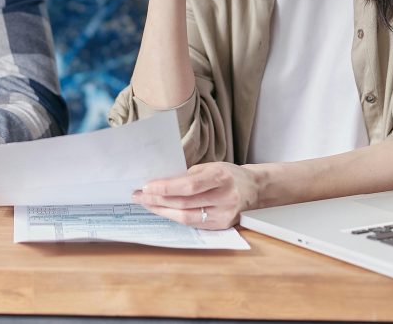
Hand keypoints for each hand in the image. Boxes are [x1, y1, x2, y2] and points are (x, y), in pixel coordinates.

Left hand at [132, 162, 260, 229]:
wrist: (253, 188)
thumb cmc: (227, 174)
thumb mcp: (210, 166)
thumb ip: (188, 175)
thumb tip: (159, 183)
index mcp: (221, 177)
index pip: (189, 186)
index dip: (166, 188)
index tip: (146, 186)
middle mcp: (225, 198)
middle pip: (185, 203)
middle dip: (158, 200)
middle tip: (139, 196)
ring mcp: (225, 215)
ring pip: (187, 217)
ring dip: (162, 211)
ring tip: (146, 204)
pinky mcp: (222, 226)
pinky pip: (193, 224)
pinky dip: (175, 217)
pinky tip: (163, 212)